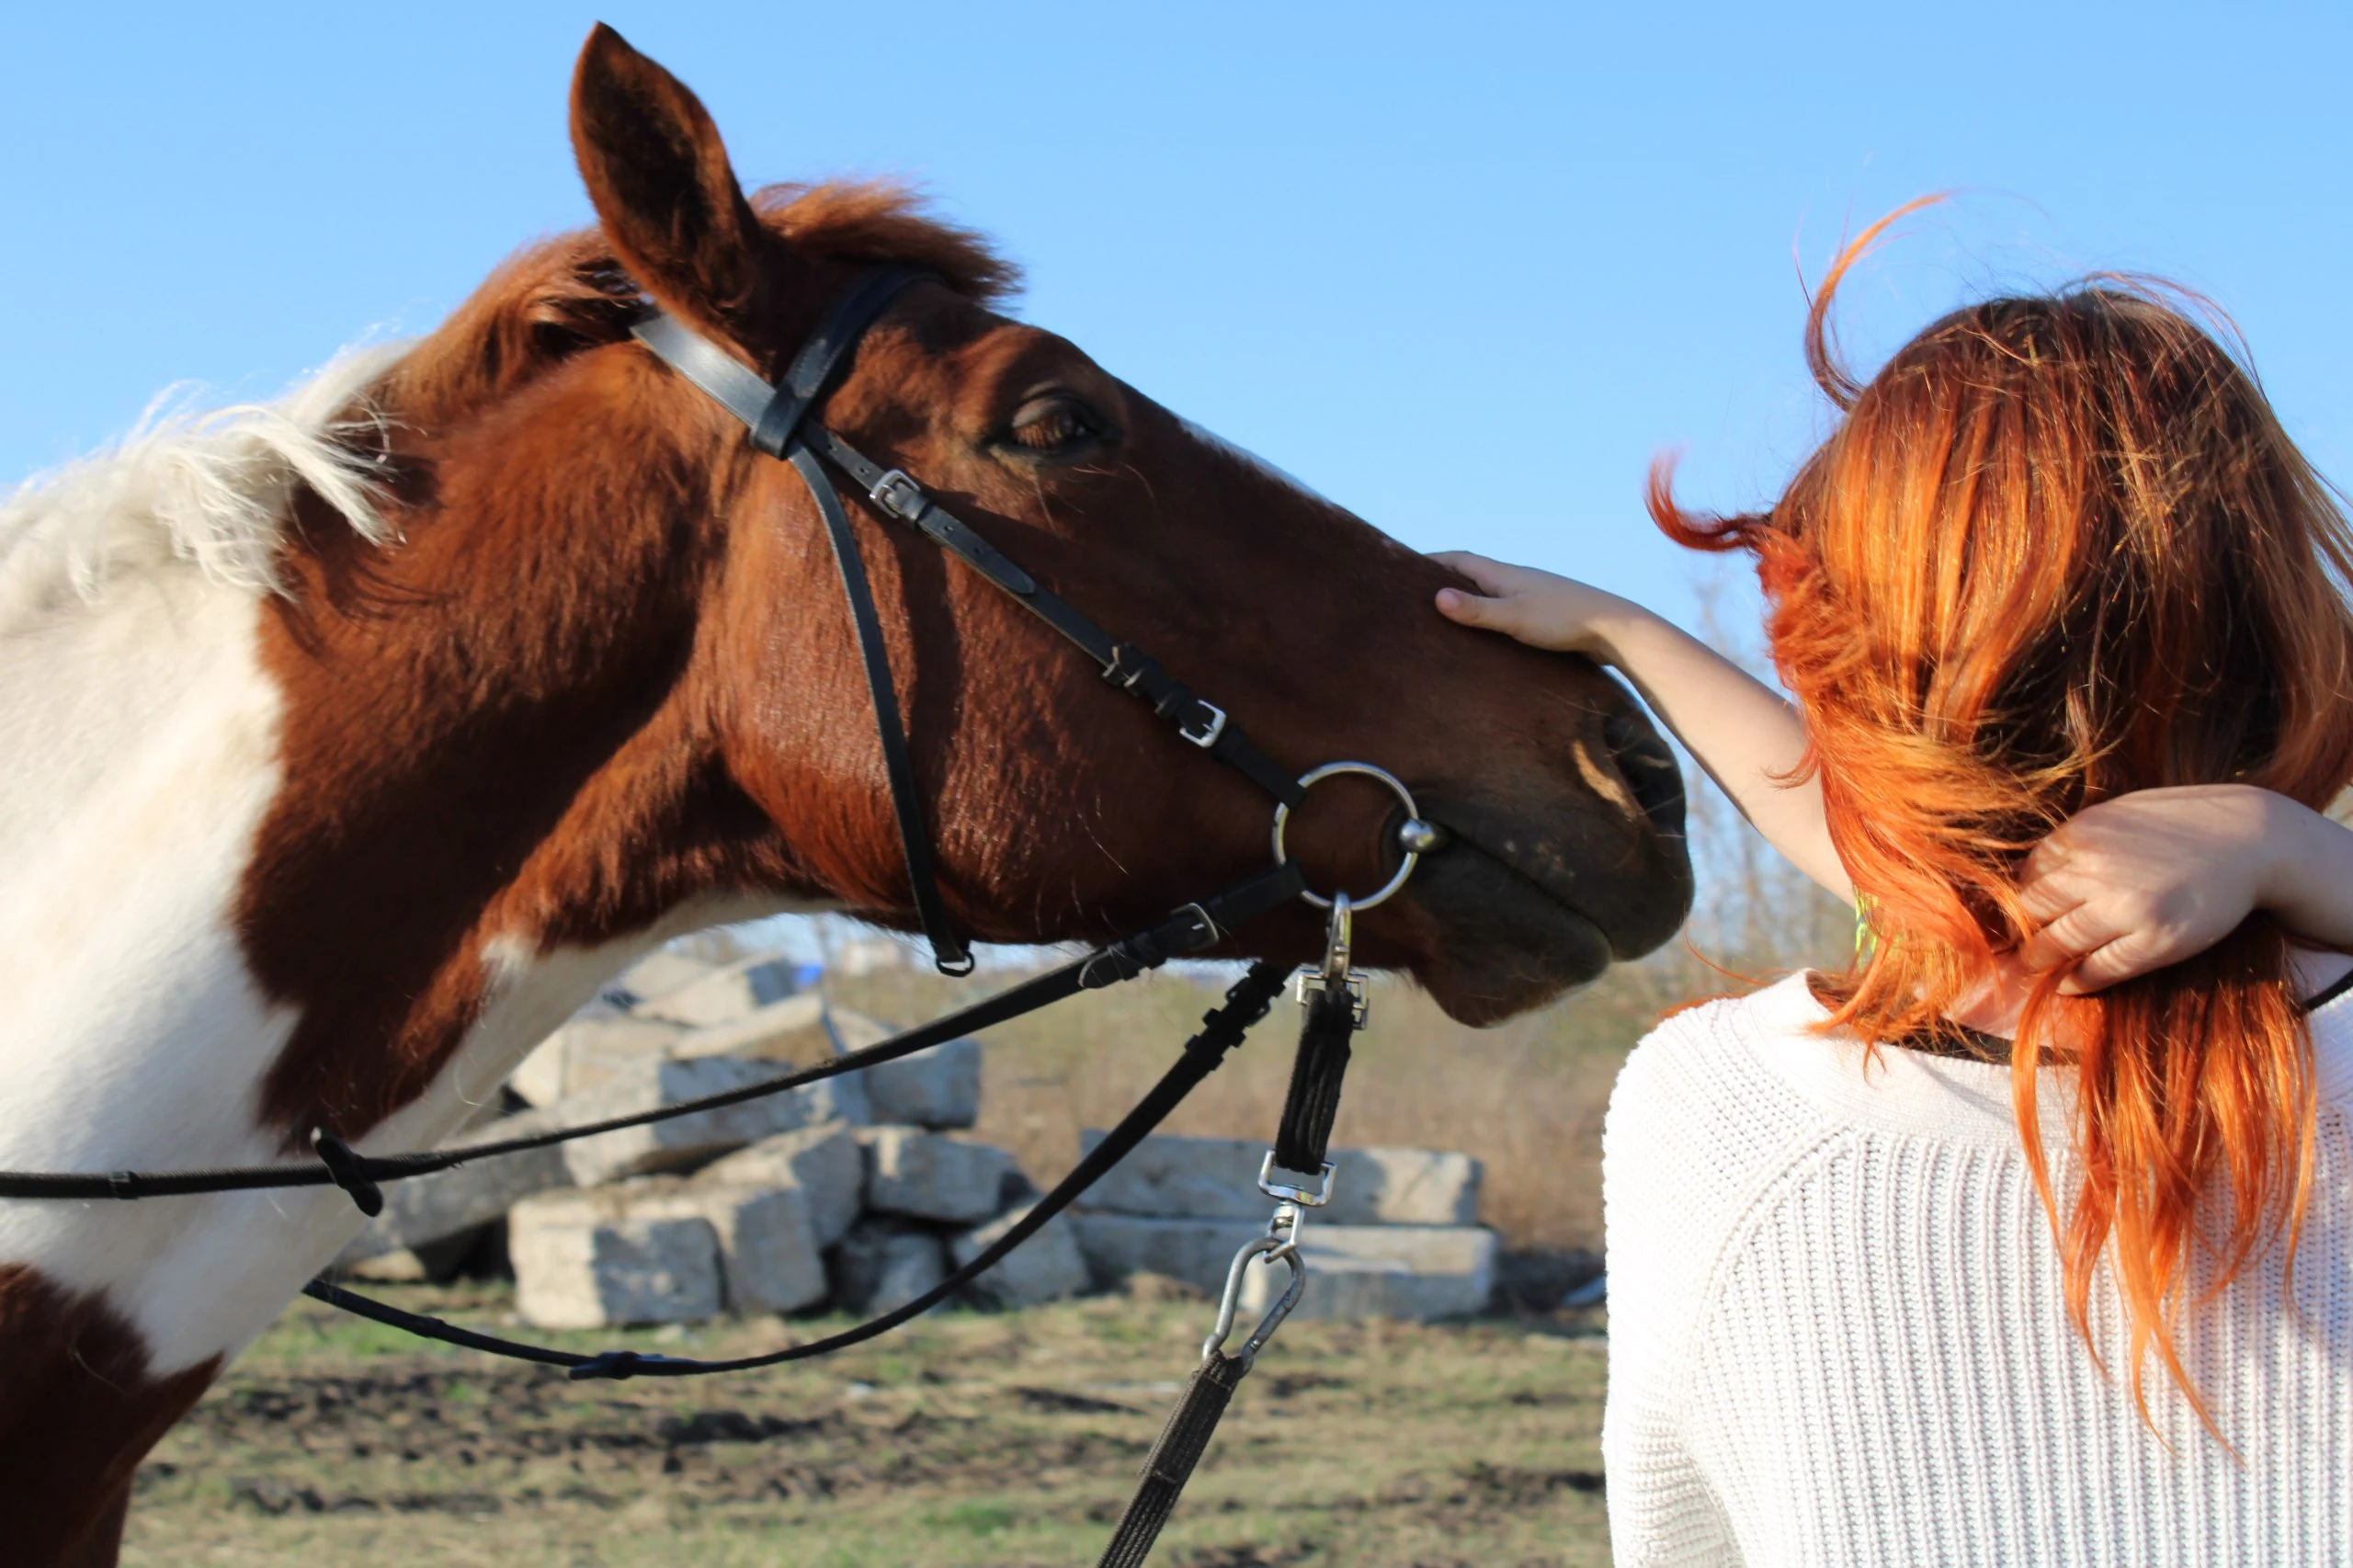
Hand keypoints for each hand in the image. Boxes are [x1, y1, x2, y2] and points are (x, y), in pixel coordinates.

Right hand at [1429, 551, 1652, 659]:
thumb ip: (1477, 610)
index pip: (1460, 559)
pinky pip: (1507, 609)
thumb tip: (1436, 596)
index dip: (1432, 560)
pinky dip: (1489, 615)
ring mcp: (1533, 596)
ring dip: (1468, 597)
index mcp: (1506, 574)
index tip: (1404, 564)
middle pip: (1474, 573)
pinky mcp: (1546, 615)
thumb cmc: (1565, 621)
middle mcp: (1518, 580)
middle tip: (1416, 590)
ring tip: (1445, 614)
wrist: (1617, 630)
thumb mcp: (1515, 617)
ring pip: (1492, 592)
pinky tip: (1487, 634)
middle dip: (1445, 578)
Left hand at [2016, 784, 2310, 992]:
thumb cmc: (2178, 825)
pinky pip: (2099, 969)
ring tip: (2037, 967)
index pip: (2025, 876)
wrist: (2252, 837)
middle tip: (2015, 948)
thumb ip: (2074, 844)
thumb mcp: (2116, 817)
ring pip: (2058, 943)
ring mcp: (2126, 906)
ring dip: (2041, 960)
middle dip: (2021, 932)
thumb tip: (2024, 877)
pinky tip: (2070, 984)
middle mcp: (2096, 869)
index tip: (2015, 918)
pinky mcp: (2156, 939)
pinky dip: (2077, 981)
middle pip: (2032, 911)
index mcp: (2081, 834)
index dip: (2016, 901)